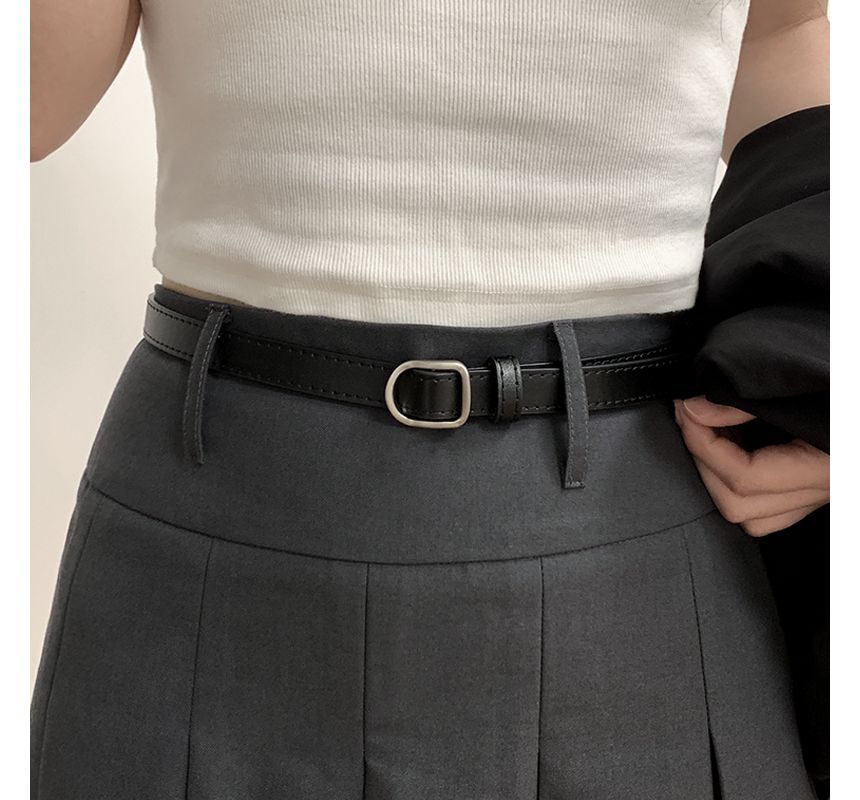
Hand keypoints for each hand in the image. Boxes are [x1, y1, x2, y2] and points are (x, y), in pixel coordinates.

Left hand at [673, 396, 829, 535]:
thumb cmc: (846, 384)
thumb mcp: (807, 386)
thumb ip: (748, 401)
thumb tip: (697, 408)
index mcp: (825, 467)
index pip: (744, 477)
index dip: (704, 443)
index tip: (687, 407)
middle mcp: (823, 490)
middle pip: (740, 507)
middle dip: (704, 461)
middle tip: (691, 416)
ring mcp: (820, 493)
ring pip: (751, 515)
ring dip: (718, 475)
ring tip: (709, 430)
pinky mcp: (815, 486)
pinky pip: (766, 505)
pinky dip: (738, 480)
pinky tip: (732, 442)